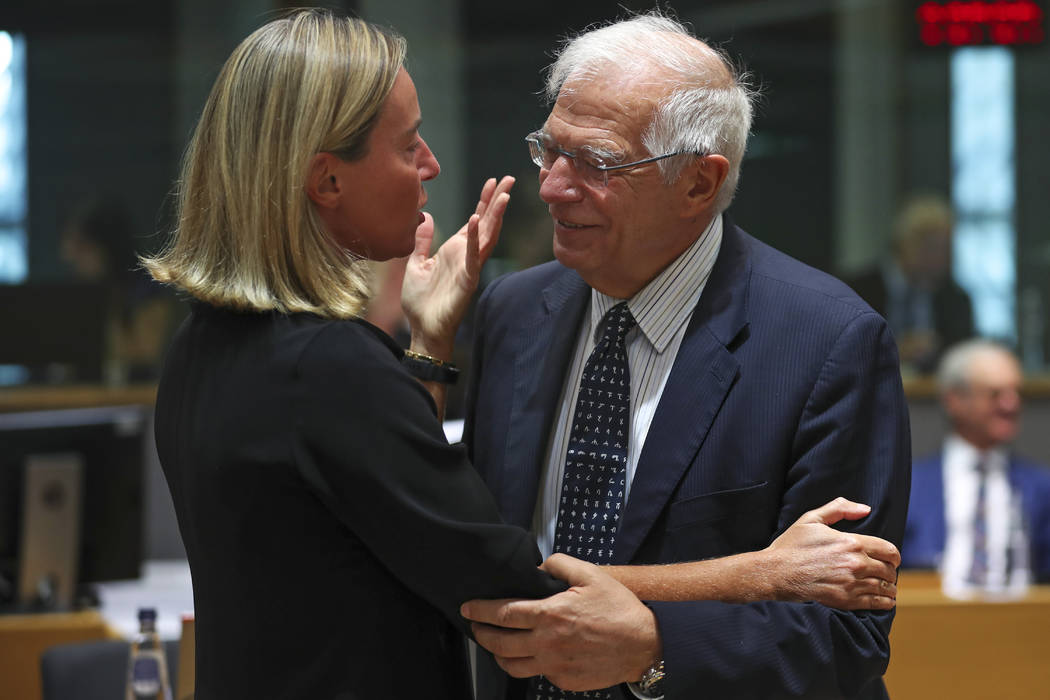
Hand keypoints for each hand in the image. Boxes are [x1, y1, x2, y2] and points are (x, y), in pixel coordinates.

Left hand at [401, 176, 513, 357]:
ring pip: (486, 237)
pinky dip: (473, 239)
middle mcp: (466, 256)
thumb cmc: (420, 301)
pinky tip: (474, 222)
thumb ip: (422, 242)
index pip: (474, 220)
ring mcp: (469, 268)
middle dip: (497, 202)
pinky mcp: (466, 281)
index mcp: (455, 250)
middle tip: (510, 180)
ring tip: (503, 196)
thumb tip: (426, 218)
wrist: (423, 329)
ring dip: (494, 217)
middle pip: (486, 224)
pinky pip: (472, 257)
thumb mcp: (415, 263)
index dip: (484, 201)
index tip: (492, 182)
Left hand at [460, 553, 660, 691]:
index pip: (502, 613)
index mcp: (550, 615)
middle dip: (480, 634)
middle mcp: (547, 644)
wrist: (644, 645)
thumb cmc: (619, 609)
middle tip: (475, 626)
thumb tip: (538, 566)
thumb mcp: (591, 575)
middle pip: (499, 644)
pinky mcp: (564, 680)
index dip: (480, 610)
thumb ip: (559, 564)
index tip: (467, 608)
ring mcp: (554, 666)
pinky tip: (533, 653)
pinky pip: (538, 673)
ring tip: (496, 644)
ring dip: (498, 654)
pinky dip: (530, 663)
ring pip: (512, 666)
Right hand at [765, 497, 899, 609]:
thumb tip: (866, 509)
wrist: (776, 571)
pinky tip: (886, 601)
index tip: (892, 559)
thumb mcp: (812, 518)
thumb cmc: (792, 545)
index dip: (894, 555)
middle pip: (888, 570)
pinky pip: (874, 603)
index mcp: (851, 542)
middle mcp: (855, 563)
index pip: (888, 550)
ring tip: (889, 589)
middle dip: (890, 571)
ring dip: (890, 588)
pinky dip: (885, 602)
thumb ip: (840, 508)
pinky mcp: (844, 600)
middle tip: (887, 573)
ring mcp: (851, 583)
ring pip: (884, 587)